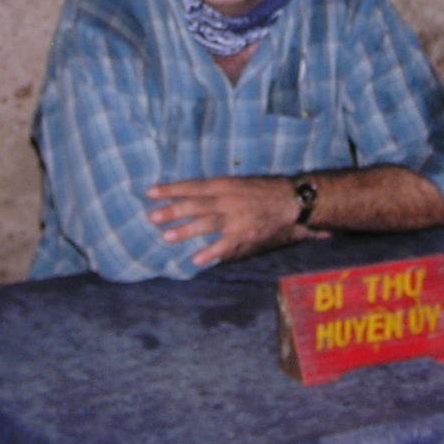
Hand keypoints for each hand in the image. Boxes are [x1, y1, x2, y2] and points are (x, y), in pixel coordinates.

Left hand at [147, 176, 328, 268]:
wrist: (293, 201)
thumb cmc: (264, 190)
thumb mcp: (239, 183)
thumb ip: (217, 191)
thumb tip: (191, 196)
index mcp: (224, 184)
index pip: (192, 185)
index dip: (170, 189)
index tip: (150, 192)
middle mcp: (228, 199)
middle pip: (195, 205)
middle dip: (172, 210)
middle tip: (152, 216)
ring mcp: (236, 218)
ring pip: (206, 223)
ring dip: (185, 230)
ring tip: (166, 236)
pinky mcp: (246, 235)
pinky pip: (225, 245)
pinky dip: (210, 253)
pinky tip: (196, 260)